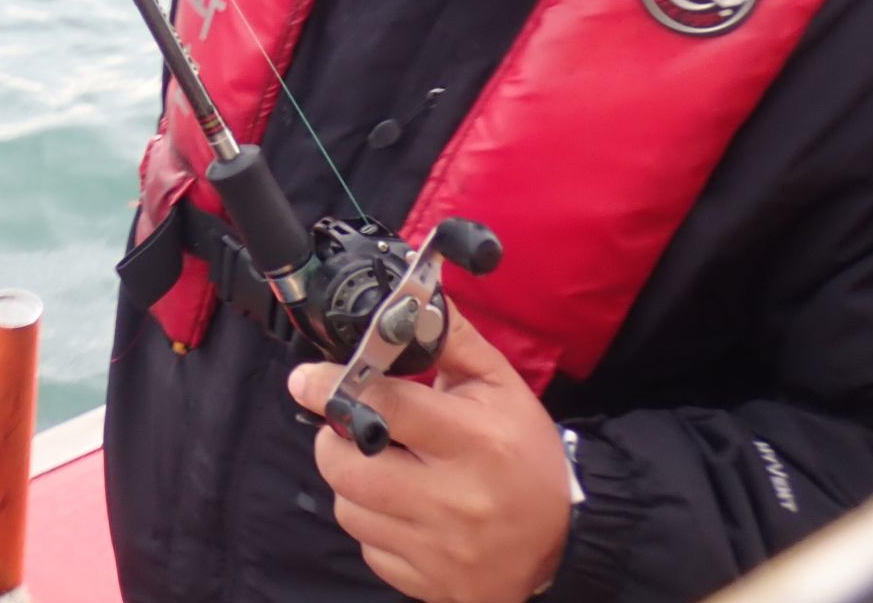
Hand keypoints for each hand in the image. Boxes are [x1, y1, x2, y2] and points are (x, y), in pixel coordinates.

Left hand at [288, 306, 571, 602]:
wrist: (566, 544)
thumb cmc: (526, 455)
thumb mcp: (500, 387)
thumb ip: (450, 340)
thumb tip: (407, 298)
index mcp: (474, 441)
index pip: (385, 407)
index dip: (335, 387)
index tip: (306, 380)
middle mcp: (453, 499)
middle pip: (348, 464)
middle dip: (337, 438)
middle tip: (354, 428)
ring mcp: (438, 548)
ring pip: (348, 506)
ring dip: (353, 482)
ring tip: (384, 468)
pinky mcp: (427, 584)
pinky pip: (367, 547)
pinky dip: (373, 524)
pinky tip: (403, 510)